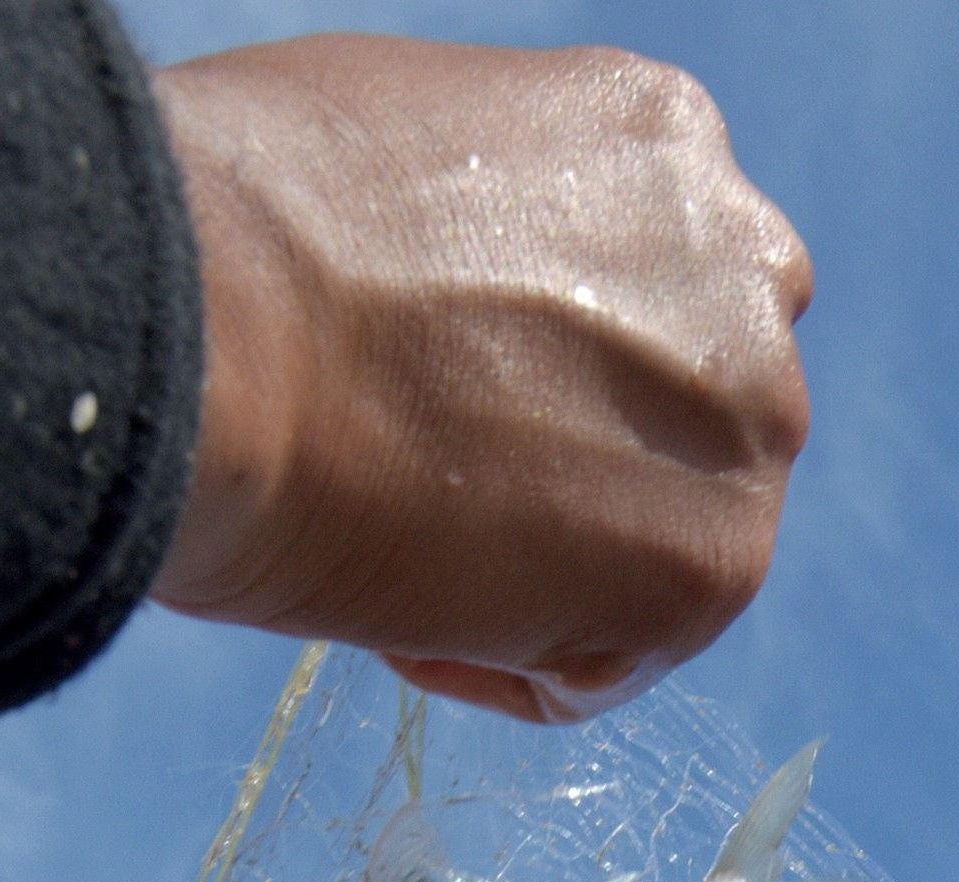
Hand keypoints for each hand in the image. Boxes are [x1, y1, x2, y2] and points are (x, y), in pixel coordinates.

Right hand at [152, 37, 814, 721]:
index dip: (540, 359)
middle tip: (432, 482)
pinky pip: (609, 657)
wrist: (211, 332)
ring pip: (662, 541)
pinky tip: (404, 610)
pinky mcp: (716, 561)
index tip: (444, 392)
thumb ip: (488, 222)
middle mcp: (742, 272)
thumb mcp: (402, 144)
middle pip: (688, 411)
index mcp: (669, 143)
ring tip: (400, 545)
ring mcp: (747, 417)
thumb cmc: (237, 232)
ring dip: (541, 570)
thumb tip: (467, 298)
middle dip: (572, 458)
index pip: (651, 287)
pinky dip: (506, 662)